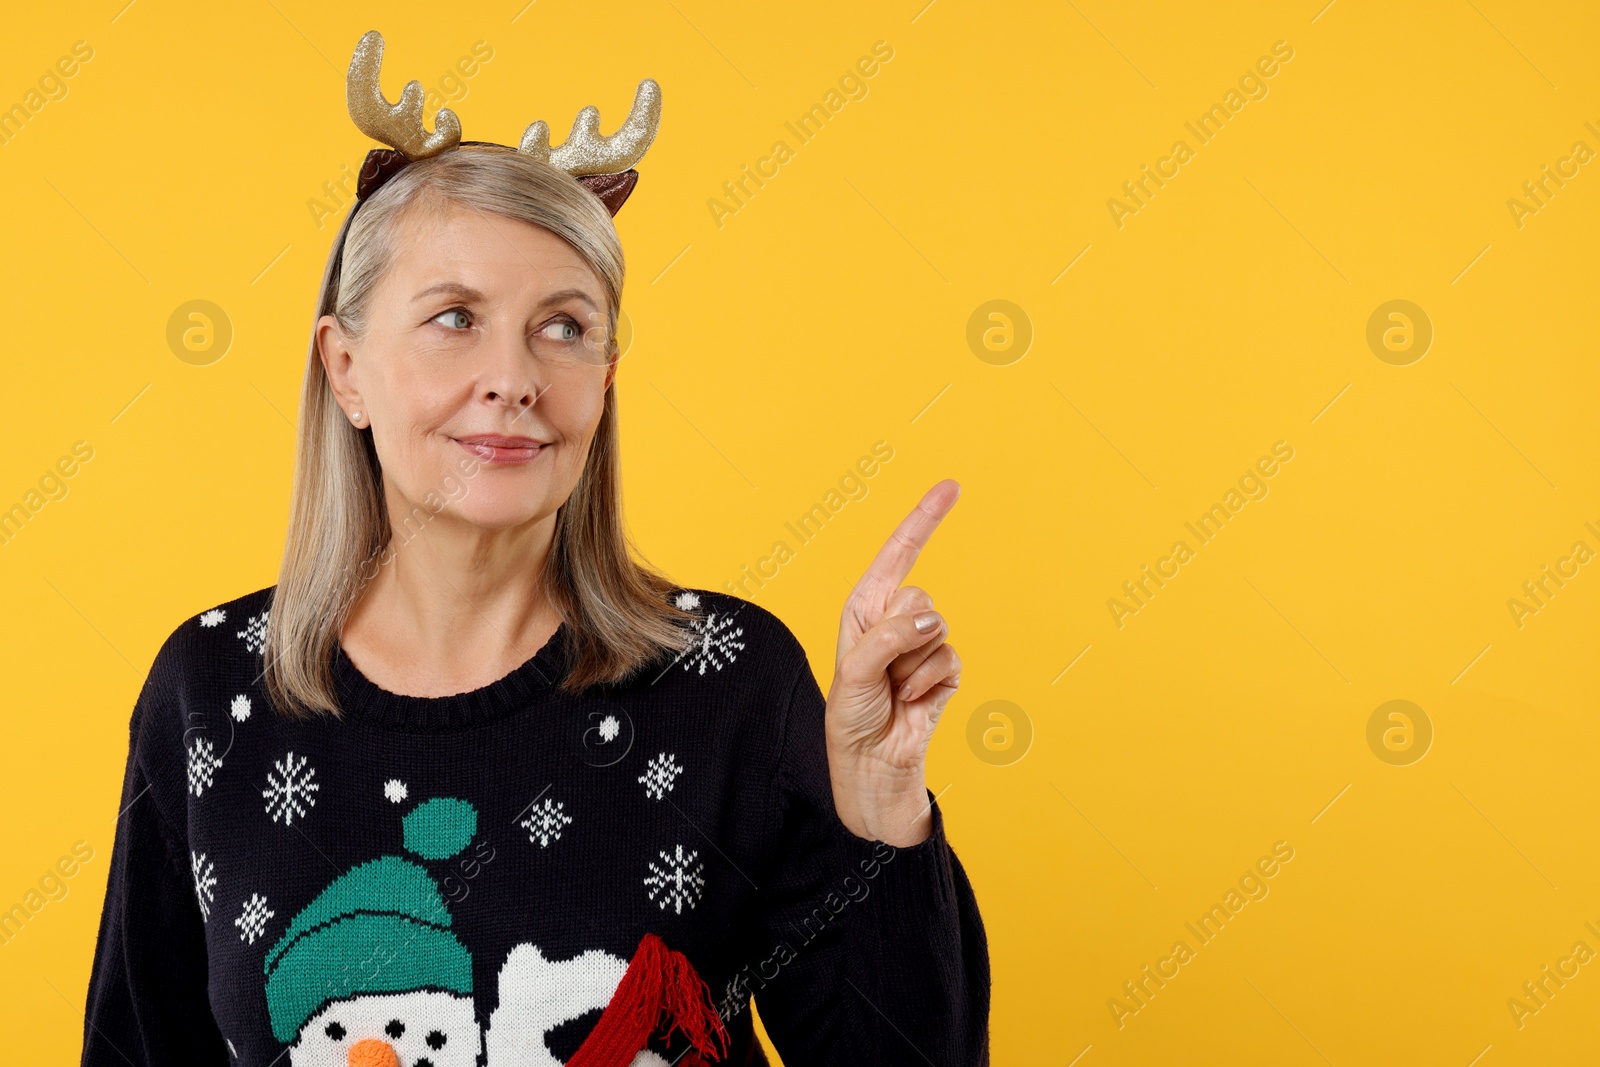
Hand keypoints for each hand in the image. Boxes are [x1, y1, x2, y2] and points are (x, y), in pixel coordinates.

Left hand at [825, 479, 961, 845]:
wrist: (871, 762)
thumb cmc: (851, 713)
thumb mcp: (854, 670)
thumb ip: (888, 637)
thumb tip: (931, 622)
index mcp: (866, 605)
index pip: (900, 552)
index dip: (925, 519)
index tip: (951, 486)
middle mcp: (896, 618)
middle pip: (919, 597)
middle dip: (898, 635)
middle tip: (881, 669)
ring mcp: (924, 644)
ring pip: (936, 630)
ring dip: (911, 665)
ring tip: (894, 689)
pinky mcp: (946, 671)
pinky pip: (950, 660)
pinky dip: (929, 684)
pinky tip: (912, 701)